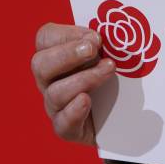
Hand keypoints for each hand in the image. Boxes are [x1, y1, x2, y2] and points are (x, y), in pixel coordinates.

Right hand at [31, 23, 114, 143]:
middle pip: (40, 64)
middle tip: (93, 49)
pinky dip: (74, 111)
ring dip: (83, 79)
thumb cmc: (117, 80)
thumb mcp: (114, 58)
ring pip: (54, 93)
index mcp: (56, 57)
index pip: (45, 38)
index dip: (66, 34)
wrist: (124, 120)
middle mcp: (50, 81)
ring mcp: (56, 106)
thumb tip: (111, 36)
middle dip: (68, 54)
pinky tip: (86, 101)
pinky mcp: (68, 129)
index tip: (94, 37)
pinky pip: (62, 123)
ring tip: (108, 71)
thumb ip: (110, 44)